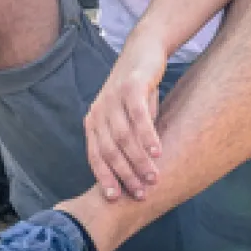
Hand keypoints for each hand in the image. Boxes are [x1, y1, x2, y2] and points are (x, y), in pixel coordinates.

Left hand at [84, 32, 166, 200]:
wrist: (143, 51)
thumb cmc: (137, 90)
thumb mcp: (125, 116)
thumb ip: (126, 139)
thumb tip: (136, 173)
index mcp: (93, 121)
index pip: (95, 156)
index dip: (105, 178)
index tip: (116, 198)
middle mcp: (98, 111)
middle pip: (109, 151)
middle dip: (125, 175)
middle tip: (142, 193)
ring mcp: (113, 99)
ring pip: (124, 137)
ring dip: (139, 160)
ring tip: (153, 176)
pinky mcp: (131, 87)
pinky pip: (138, 117)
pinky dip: (147, 136)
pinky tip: (158, 151)